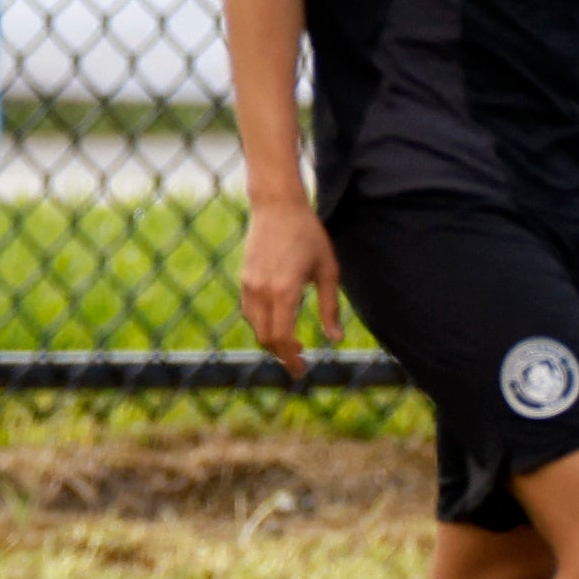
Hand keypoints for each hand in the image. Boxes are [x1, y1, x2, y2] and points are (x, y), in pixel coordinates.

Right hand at [238, 196, 340, 379]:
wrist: (276, 206)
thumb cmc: (309, 235)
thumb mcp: (328, 270)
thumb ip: (330, 307)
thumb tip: (334, 339)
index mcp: (285, 291)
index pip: (282, 338)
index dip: (291, 359)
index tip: (301, 371)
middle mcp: (262, 291)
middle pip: (266, 337)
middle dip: (282, 354)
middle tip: (300, 360)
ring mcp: (249, 284)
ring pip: (255, 326)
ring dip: (271, 339)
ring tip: (292, 342)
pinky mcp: (244, 278)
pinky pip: (249, 311)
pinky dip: (263, 323)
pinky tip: (279, 320)